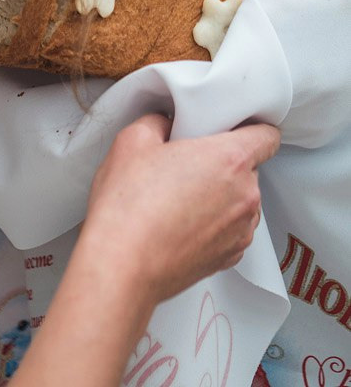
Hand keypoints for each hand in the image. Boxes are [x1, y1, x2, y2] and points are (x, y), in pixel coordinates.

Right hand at [85, 114, 279, 302]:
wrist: (121, 266)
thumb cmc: (128, 205)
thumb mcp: (133, 140)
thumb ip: (158, 122)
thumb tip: (166, 125)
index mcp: (230, 159)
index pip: (266, 136)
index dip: (249, 129)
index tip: (230, 130)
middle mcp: (245, 196)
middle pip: (248, 168)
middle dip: (222, 163)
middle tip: (185, 164)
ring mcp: (241, 231)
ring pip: (239, 200)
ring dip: (219, 195)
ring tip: (178, 198)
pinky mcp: (229, 258)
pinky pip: (230, 229)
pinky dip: (213, 224)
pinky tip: (179, 223)